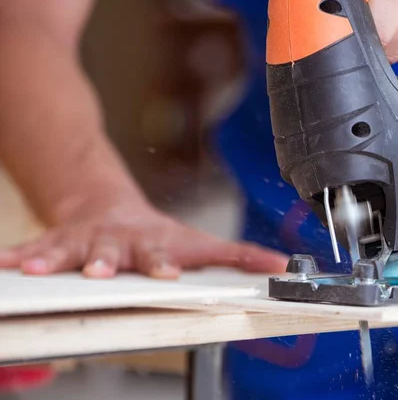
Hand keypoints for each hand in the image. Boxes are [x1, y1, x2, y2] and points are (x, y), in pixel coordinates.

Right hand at [0, 201, 287, 278]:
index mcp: (153, 247)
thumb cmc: (159, 236)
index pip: (162, 257)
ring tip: (36, 268)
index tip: (168, 276)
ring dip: (55, 258)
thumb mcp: (200, 244)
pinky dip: (19, 256)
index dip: (164, 266)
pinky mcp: (60, 242)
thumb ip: (239, 257)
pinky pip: (36, 249)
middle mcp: (120, 243)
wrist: (112, 207)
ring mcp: (88, 241)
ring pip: (69, 250)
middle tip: (100, 270)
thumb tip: (282, 265)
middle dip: (105, 261)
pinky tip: (5, 265)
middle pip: (113, 252)